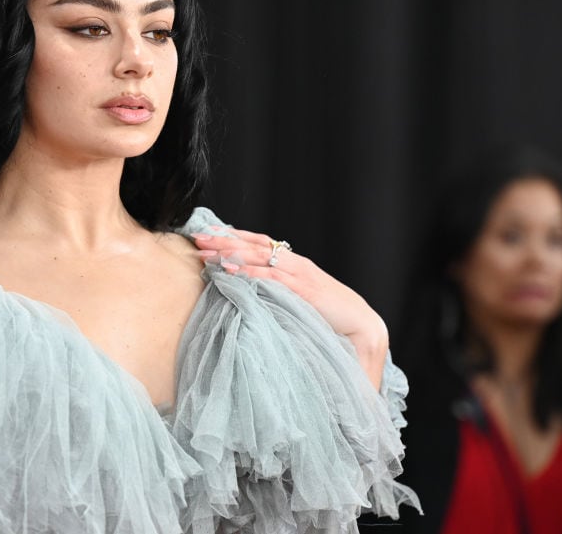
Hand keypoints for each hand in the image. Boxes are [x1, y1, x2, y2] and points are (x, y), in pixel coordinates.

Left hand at [191, 226, 387, 386]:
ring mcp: (299, 274)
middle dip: (224, 241)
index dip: (234, 237)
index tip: (209, 235)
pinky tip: (228, 270)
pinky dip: (247, 272)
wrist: (363, 327)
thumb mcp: (300, 299)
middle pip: (254, 245)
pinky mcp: (303, 290)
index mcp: (294, 264)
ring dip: (229, 253)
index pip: (259, 243)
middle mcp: (295, 263)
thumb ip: (279, 292)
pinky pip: (270, 278)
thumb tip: (252, 294)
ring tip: (206, 252)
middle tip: (198, 238)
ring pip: (258, 257)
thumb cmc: (332, 316)